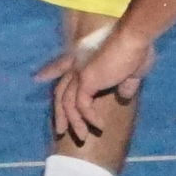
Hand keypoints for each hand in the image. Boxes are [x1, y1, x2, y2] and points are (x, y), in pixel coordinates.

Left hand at [38, 24, 156, 144]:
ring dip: (74, 122)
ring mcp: (80, 72)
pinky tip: (100, 126)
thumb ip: (127, 83)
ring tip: (83, 137)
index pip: (63, 65)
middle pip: (61, 91)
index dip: (50, 71)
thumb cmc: (136, 49)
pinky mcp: (86, 80)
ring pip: (67, 103)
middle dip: (58, 112)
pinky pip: (81, 106)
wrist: (135, 38)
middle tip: (60, 130)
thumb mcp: (133, 71)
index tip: (38, 77)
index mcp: (86, 58)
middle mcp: (79, 64)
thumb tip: (124, 95)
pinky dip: (89, 118)